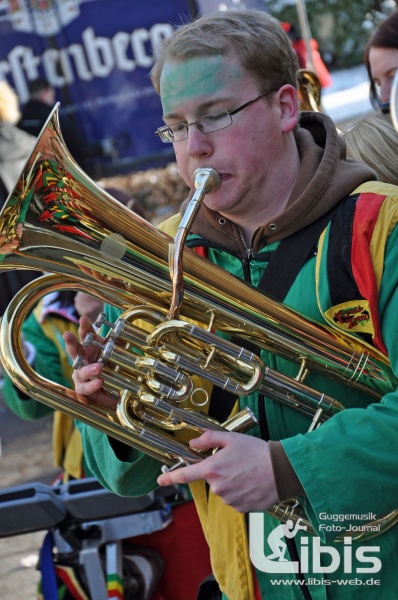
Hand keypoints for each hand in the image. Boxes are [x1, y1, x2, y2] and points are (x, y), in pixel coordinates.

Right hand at [63, 315, 115, 407]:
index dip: (84, 327)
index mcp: (89, 347)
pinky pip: (85, 388)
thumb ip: (119, 343)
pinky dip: (93, 386)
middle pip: (73, 350)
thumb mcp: (114, 352)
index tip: (83, 319)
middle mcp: (82, 359)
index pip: (85, 335)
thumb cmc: (108, 364)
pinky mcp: (82, 388)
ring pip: (81, 371)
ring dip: (89, 369)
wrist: (108, 387)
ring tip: (99, 368)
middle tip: (67, 335)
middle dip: (70, 342)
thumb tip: (127, 330)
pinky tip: (99, 383)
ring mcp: (80, 374)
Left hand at [157, 430, 278, 511]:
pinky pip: (235, 499)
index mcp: (212, 469)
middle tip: (237, 463)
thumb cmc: (256, 451)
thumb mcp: (231, 438)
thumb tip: (193, 443)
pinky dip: (241, 492)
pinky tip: (252, 483)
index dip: (170, 477)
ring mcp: (229, 499)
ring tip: (248, 472)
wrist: (281, 470)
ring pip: (223, 490)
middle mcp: (217, 487)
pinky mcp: (241, 508)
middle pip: (211, 480)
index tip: (159, 480)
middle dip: (219, 472)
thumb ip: (208, 439)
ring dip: (231, 482)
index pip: (184, 475)